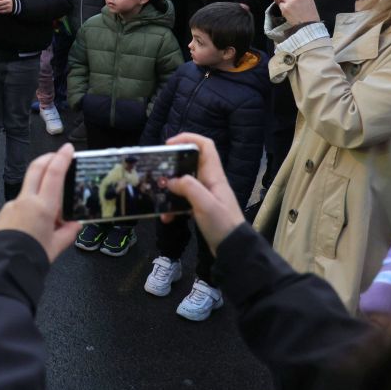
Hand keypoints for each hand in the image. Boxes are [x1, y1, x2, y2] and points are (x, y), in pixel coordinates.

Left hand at [0, 144, 81, 262]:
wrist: (6, 267)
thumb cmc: (33, 257)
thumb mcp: (56, 247)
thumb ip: (68, 233)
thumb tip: (76, 224)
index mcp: (42, 206)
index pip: (53, 174)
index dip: (62, 158)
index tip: (68, 148)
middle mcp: (25, 200)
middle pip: (35, 169)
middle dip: (47, 158)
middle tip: (58, 155)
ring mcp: (12, 205)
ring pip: (28, 188)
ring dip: (39, 185)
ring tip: (52, 202)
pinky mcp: (3, 213)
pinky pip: (20, 204)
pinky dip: (30, 205)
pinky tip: (35, 220)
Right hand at [163, 134, 245, 254]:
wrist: (234, 250)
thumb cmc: (222, 224)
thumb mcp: (205, 204)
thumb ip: (188, 188)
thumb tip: (170, 181)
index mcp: (214, 176)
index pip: (205, 146)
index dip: (188, 139)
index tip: (168, 145)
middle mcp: (209, 181)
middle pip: (190, 162)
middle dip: (172, 165)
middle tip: (156, 170)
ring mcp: (205, 195)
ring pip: (183, 182)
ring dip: (169, 189)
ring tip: (157, 195)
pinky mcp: (200, 207)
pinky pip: (182, 200)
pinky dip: (172, 207)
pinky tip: (165, 218)